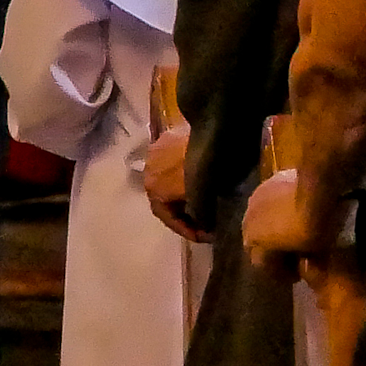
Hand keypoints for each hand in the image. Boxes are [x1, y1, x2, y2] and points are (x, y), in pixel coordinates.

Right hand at [142, 120, 207, 239]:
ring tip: (202, 194)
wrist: (217, 129)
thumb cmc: (212, 169)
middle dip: (181, 208)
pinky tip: (199, 172)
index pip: (166, 217)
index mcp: (154, 190)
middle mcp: (148, 170)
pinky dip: (182, 170)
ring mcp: (156, 150)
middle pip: (163, 196)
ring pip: (165, 177)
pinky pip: (172, 160)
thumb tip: (205, 224)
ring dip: (180, 188)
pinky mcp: (168, 136)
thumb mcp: (208, 200)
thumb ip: (201, 216)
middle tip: (203, 217)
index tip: (206, 235)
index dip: (185, 229)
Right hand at [242, 165, 323, 264]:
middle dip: (273, 248)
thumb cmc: (315, 225)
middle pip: (258, 240)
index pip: (261, 264)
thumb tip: (307, 268)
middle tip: (294, 253)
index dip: (279, 272)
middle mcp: (247, 219)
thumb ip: (307, 264)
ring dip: (274, 226)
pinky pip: (271, 201)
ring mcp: (256, 198)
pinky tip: (297, 209)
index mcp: (254, 240)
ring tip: (294, 229)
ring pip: (261, 218)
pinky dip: (280, 208)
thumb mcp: (316, 253)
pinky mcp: (269, 182)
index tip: (296, 275)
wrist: (320, 187)